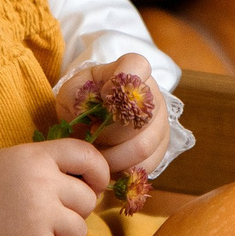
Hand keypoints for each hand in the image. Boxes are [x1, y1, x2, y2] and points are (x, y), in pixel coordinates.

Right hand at [0, 140, 109, 235]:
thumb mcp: (13, 160)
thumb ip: (49, 163)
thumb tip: (92, 180)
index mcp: (36, 156)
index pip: (88, 155)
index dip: (98, 172)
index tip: (93, 185)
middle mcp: (42, 183)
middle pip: (88, 200)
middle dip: (74, 211)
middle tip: (48, 215)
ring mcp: (39, 216)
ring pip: (80, 231)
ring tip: (38, 231)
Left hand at [56, 52, 170, 177]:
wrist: (94, 117)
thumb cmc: (84, 101)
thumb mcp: (72, 92)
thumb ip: (74, 96)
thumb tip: (84, 111)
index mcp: (130, 70)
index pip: (136, 66)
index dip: (118, 85)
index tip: (102, 97)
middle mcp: (152, 93)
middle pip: (140, 116)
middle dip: (109, 133)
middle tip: (91, 136)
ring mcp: (161, 121)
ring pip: (143, 146)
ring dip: (114, 157)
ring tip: (97, 155)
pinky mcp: (162, 147)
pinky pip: (147, 164)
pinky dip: (124, 170)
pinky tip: (109, 164)